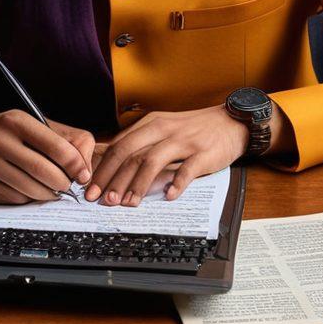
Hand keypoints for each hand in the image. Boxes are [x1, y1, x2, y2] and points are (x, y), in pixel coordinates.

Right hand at [0, 109, 93, 204]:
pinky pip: (13, 199)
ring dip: (47, 194)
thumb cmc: (1, 132)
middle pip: (43, 171)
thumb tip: (84, 167)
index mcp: (15, 120)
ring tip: (51, 189)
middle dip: (63, 183)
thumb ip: (58, 139)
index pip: (54, 145)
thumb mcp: (27, 123)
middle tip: (68, 186)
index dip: (74, 163)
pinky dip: (25, 198)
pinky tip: (24, 188)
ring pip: (29, 190)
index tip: (83, 174)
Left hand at [84, 105, 248, 206]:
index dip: (104, 168)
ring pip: (153, 161)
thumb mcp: (164, 127)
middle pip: (131, 153)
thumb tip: (112, 162)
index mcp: (152, 123)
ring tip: (127, 203)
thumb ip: (141, 141)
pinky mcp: (204, 153)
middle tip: (102, 200)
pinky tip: (168, 196)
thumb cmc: (193, 128)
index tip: (91, 187)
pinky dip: (176, 183)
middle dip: (113, 178)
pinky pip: (188, 169)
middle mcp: (165, 130)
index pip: (120, 146)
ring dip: (138, 184)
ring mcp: (184, 141)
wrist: (231, 121)